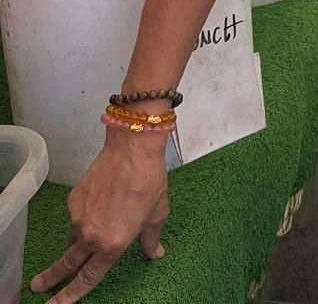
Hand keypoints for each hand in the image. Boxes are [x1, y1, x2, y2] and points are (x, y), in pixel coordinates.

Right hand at [30, 131, 169, 302]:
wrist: (132, 150)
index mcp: (112, 245)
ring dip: (74, 244)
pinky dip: (82, 219)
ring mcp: (78, 218)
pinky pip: (75, 218)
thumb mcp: (157, 214)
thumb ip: (150, 239)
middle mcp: (91, 236)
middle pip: (66, 264)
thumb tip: (155, 253)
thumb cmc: (149, 182)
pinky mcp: (73, 201)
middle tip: (39, 287)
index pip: (88, 278)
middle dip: (52, 279)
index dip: (71, 295)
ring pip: (72, 239)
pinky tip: (97, 206)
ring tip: (87, 237)